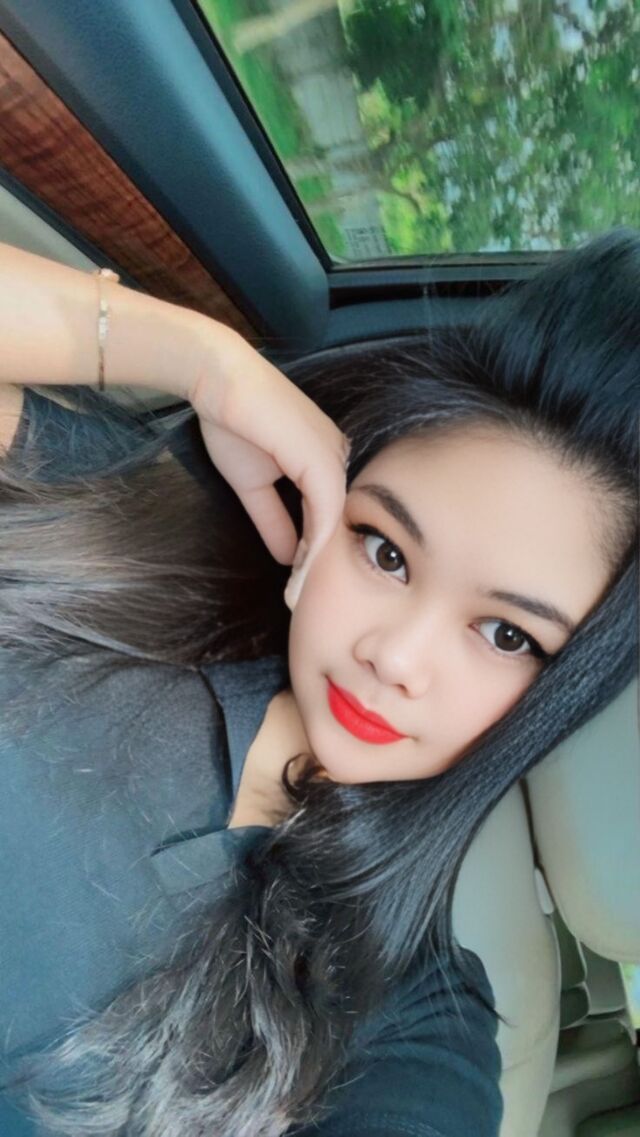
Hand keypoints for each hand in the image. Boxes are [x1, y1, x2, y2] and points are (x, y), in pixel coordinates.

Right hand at [189, 328, 350, 602]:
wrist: (218, 381)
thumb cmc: (234, 421)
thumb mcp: (254, 484)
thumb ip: (273, 519)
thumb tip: (284, 557)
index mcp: (324, 463)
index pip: (328, 518)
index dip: (314, 554)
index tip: (300, 587)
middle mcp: (338, 461)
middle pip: (338, 524)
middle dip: (320, 566)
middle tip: (302, 602)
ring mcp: (334, 459)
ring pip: (335, 524)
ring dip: (318, 565)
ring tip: (300, 598)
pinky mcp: (322, 460)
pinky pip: (325, 513)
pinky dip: (315, 547)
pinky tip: (301, 574)